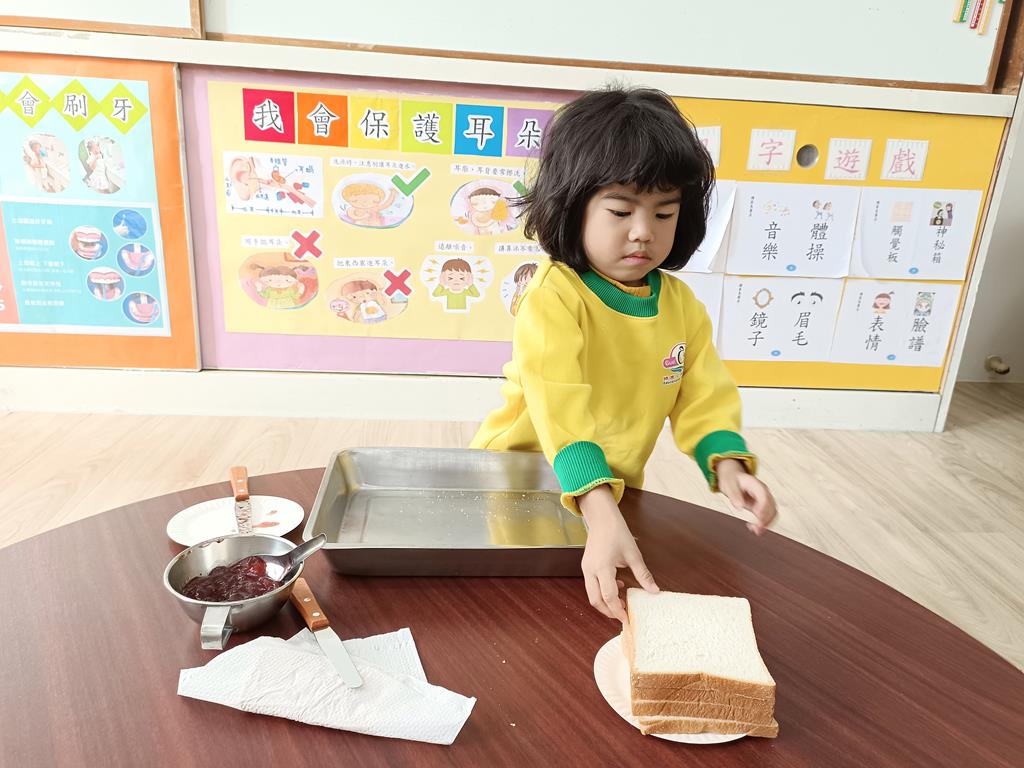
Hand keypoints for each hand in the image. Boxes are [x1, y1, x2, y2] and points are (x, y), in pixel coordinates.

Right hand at [578, 484, 658, 623]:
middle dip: (608, 611)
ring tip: (622, 602)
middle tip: (623, 615)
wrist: (602, 517)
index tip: (627, 619)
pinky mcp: (586, 566)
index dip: (618, 610)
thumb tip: (654, 591)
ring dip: (605, 602)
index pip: (608, 596)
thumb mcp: (633, 554)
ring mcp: (586, 568)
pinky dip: (602, 591)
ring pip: (592, 594)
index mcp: (602, 567)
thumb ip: (643, 575)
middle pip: (595, 600)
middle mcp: (590, 570)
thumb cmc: (617, 531)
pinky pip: (592, 585)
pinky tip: (617, 585)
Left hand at [716, 459, 777, 535]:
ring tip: (756, 531)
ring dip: (766, 523)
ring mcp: (764, 499)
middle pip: (771, 506)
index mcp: (756, 484)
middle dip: (765, 518)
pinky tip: (755, 528)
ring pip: (772, 512)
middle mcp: (763, 492)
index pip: (764, 497)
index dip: (763, 508)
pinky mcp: (761, 506)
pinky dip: (764, 523)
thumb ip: (734, 495)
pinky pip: (768, 515)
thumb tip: (739, 506)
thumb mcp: (729, 485)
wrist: (734, 477)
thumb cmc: (732, 480)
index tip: (758, 517)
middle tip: (756, 529)